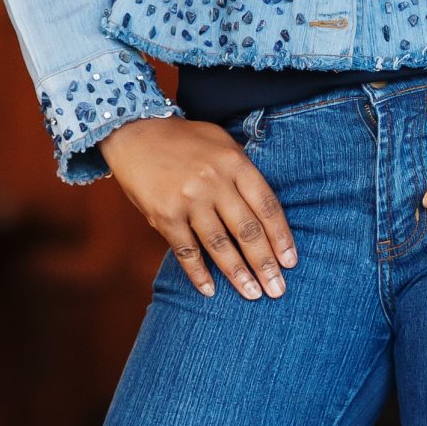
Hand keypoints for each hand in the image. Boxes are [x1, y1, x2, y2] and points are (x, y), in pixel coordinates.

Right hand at [100, 116, 298, 300]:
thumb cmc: (185, 140)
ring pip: (220, 244)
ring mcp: (188, 199)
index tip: (291, 262)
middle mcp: (214, 182)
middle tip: (277, 289)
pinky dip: (198, 273)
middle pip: (247, 230)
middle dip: (265, 263)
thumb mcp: (222, 143)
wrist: (135, 131)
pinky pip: (186, 250)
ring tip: (252, 294)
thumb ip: (243, 172)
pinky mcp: (164, 214)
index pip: (266, 206)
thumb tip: (265, 211)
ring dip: (238, 274)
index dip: (281, 237)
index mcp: (234, 163)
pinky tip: (210, 290)